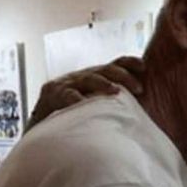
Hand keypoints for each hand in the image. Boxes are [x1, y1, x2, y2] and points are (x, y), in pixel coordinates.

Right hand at [28, 56, 145, 129]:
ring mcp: (68, 83)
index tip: (144, 67)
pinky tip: (83, 103)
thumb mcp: (98, 105)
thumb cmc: (76, 116)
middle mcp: (83, 76)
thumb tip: (144, 110)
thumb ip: (117, 104)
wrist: (41, 123)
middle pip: (106, 69)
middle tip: (139, 88)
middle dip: (124, 76)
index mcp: (96, 77)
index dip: (129, 63)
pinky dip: (76, 99)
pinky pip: (67, 95)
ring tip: (115, 92)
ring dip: (103, 84)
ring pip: (89, 78)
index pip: (115, 64)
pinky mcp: (53, 94)